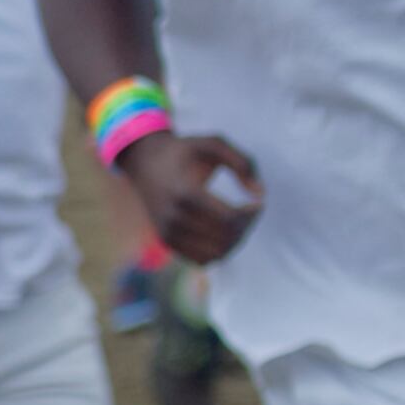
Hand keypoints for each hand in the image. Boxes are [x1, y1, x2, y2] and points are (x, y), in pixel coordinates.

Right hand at [119, 131, 262, 264]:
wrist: (143, 162)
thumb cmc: (184, 151)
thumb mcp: (213, 143)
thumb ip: (242, 162)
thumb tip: (260, 194)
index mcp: (185, 193)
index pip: (229, 219)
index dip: (251, 214)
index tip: (258, 203)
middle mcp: (173, 218)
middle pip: (225, 238)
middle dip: (246, 226)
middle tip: (250, 211)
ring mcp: (168, 233)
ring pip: (216, 254)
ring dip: (236, 241)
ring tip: (238, 222)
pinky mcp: (167, 242)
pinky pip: (203, 260)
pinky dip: (220, 251)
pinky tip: (224, 232)